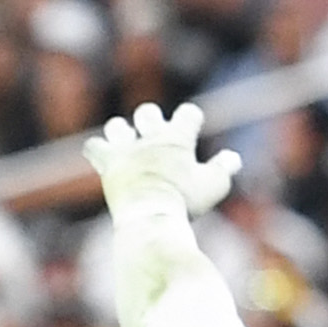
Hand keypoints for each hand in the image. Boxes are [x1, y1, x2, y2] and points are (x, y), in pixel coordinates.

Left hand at [82, 103, 241, 224]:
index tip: (191, 128)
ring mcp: (127, 149)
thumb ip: (224, 168)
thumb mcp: (213, 186)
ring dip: (121, 134)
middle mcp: (151, 137)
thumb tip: (234, 158)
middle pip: (147, 112)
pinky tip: (102, 157)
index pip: (188, 113)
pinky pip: (94, 147)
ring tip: (126, 147)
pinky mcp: (109, 163)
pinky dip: (97, 150)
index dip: (190, 119)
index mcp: (179, 139)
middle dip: (150, 122)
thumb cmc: (186, 202)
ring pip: (117, 126)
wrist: (151, 214)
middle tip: (154, 140)